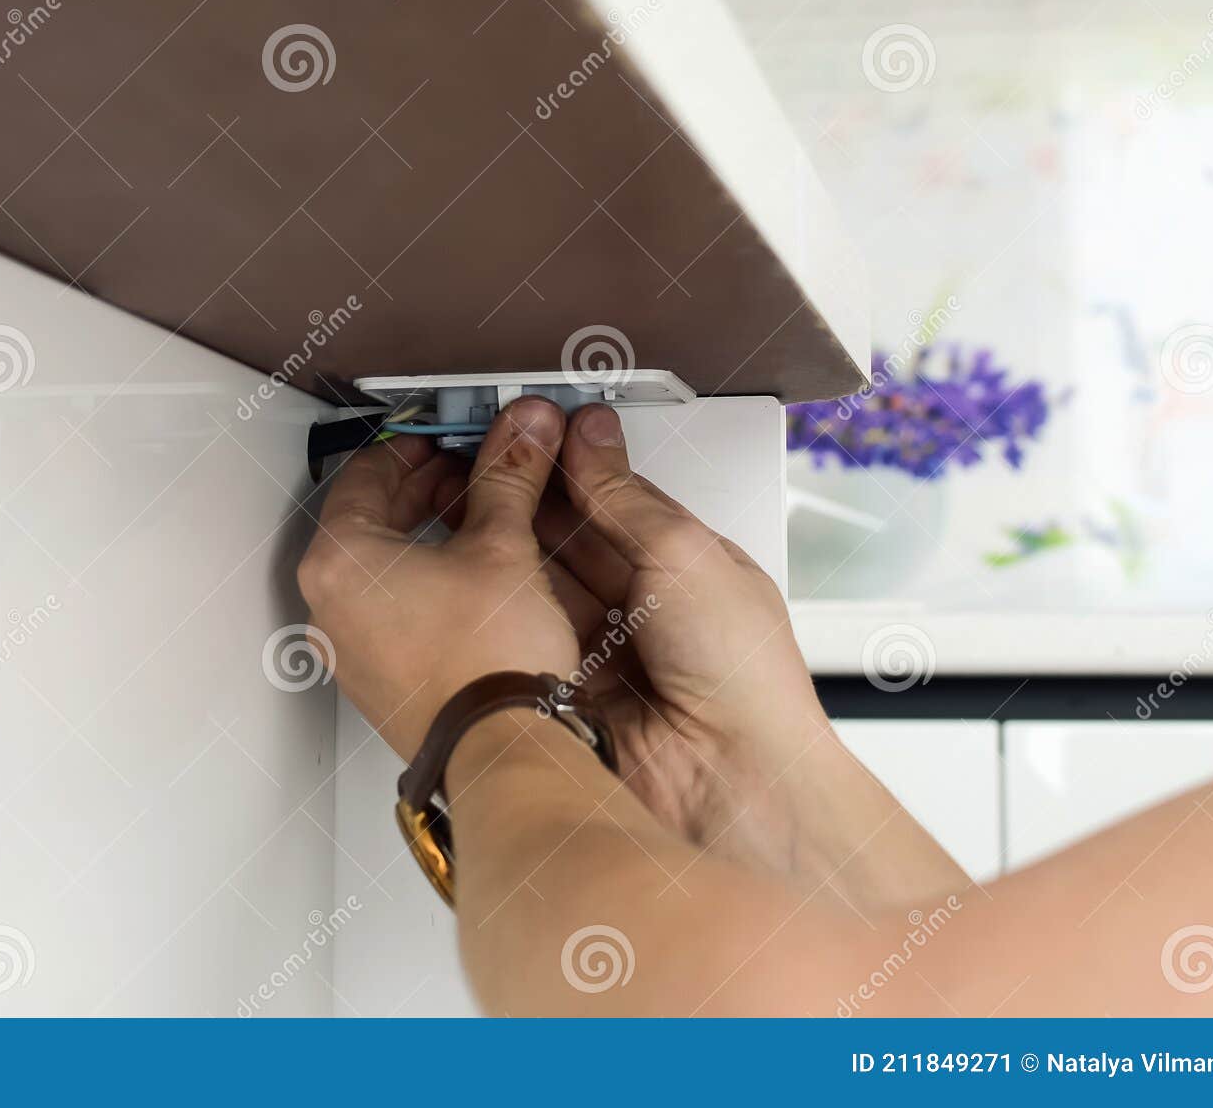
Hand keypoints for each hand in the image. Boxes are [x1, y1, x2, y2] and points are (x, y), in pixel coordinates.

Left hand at [297, 398, 582, 760]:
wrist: (502, 751)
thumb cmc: (486, 661)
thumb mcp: (502, 545)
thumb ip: (508, 475)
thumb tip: (522, 430)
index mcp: (339, 562)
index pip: (363, 474)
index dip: (412, 444)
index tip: (446, 434)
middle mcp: (330, 607)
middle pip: (366, 521)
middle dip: (421, 488)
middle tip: (468, 470)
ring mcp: (351, 650)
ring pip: (379, 570)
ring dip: (423, 535)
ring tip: (478, 520)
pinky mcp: (379, 681)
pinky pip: (389, 612)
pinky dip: (422, 582)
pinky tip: (472, 579)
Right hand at [517, 403, 833, 853]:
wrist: (729, 782)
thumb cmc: (743, 677)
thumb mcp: (685, 555)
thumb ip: (624, 498)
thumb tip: (592, 440)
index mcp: (686, 567)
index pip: (614, 499)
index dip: (572, 463)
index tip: (531, 430)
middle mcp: (642, 608)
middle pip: (571, 537)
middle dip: (530, 497)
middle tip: (487, 455)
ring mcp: (601, 650)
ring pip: (540, 582)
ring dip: (508, 545)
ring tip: (469, 496)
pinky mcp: (563, 686)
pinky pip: (522, 632)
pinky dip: (500, 603)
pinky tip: (473, 569)